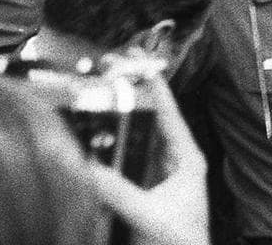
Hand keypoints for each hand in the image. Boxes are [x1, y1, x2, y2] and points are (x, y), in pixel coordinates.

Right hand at [87, 78, 209, 244]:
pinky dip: (103, 143)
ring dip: (112, 116)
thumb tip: (87, 169)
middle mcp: (169, 160)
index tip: (134, 56)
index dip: (152, 81)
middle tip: (105, 66)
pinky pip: (118, 157)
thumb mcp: (152, 216)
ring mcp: (152, 172)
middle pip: (146, 117)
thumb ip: (120, 193)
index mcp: (185, 159)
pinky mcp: (137, 186)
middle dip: (125, 92)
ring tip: (92, 89)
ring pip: (131, 135)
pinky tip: (86, 130)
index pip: (168, 110)